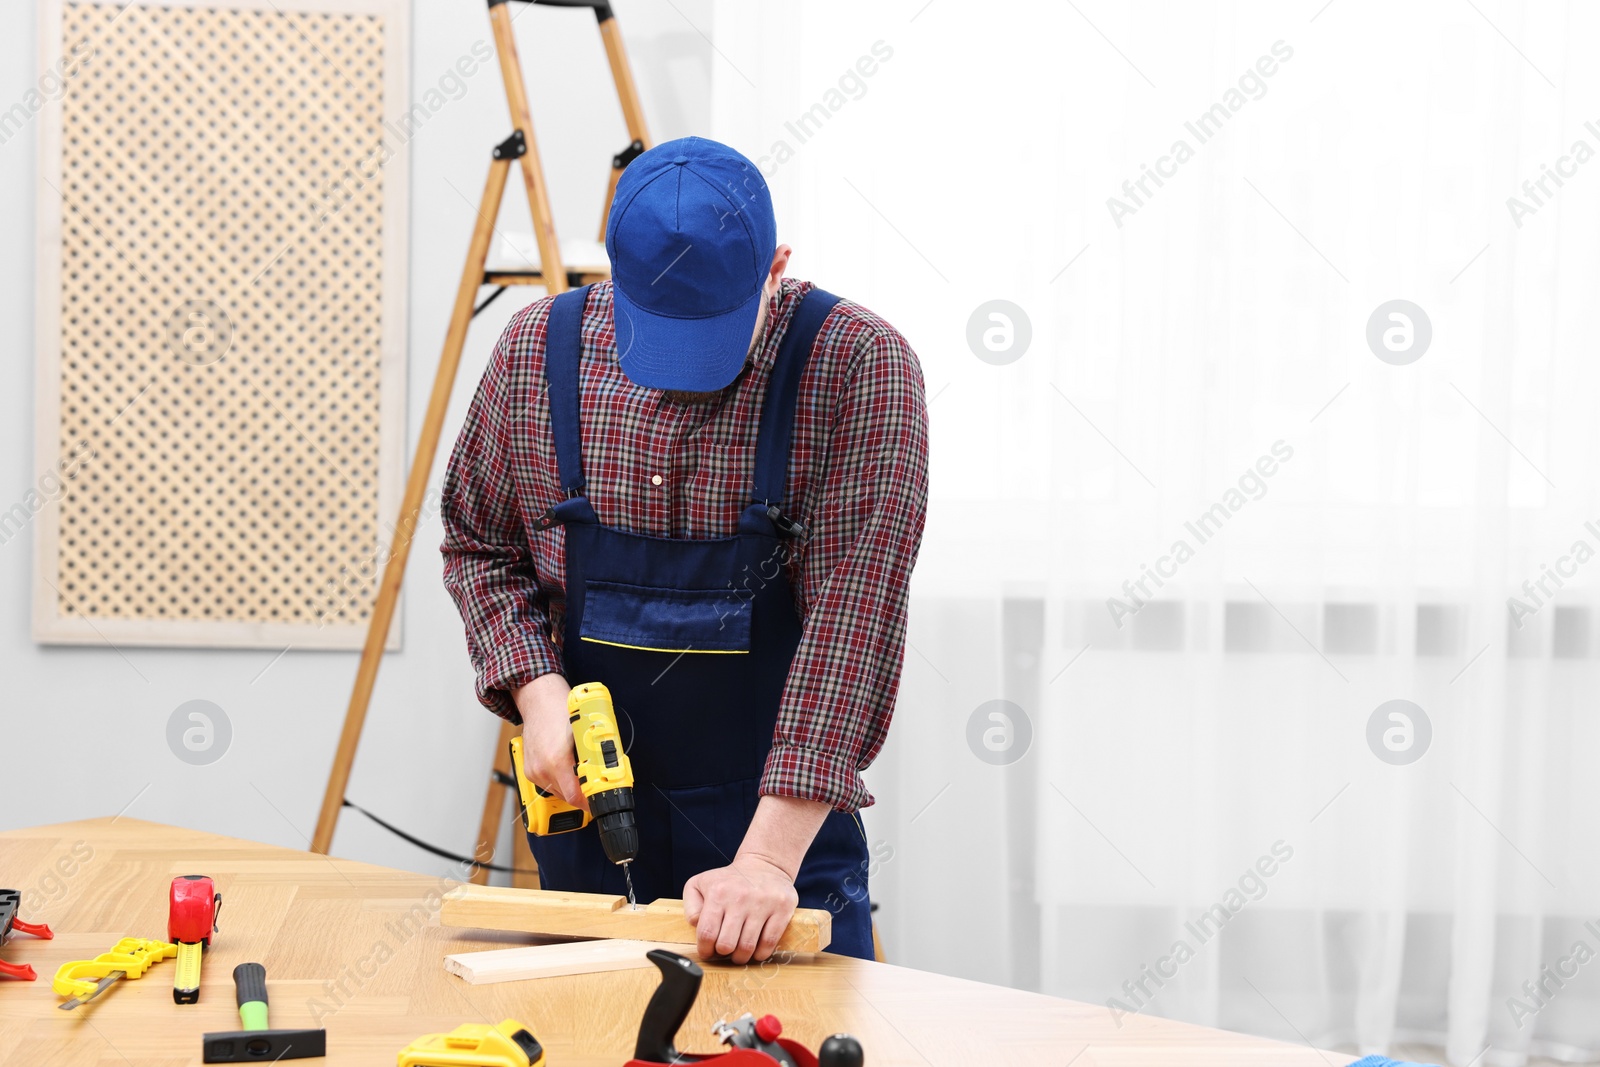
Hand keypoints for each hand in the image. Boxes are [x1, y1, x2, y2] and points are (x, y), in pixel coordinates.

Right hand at [511, 674, 586, 811]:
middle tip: (595, 784)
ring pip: (557, 792)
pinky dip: (560, 781)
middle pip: (567, 796)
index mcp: (556, 761)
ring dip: (571, 787)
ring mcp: (533, 771)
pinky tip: (566, 769)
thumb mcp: (584, 731)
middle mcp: (542, 769)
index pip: (575, 796)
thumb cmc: (560, 709)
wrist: (538, 699)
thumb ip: (594, 754)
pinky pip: (548, 784)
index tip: (598, 800)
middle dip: (582, 792)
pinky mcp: (529, 770)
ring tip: (581, 773)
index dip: (589, 802)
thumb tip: (608, 769)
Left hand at [683, 854, 798, 963]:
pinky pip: (769, 943)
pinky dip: (760, 953)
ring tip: (740, 952)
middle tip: (725, 950)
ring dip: (741, 956)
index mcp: (718, 892)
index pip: (706, 933)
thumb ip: (691, 907)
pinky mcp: (782, 909)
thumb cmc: (730, 880)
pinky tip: (756, 949)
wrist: (765, 865)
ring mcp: (763, 903)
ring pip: (747, 947)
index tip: (708, 951)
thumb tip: (697, 925)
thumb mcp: (701, 883)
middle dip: (723, 953)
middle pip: (726, 945)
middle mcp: (740, 898)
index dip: (705, 950)